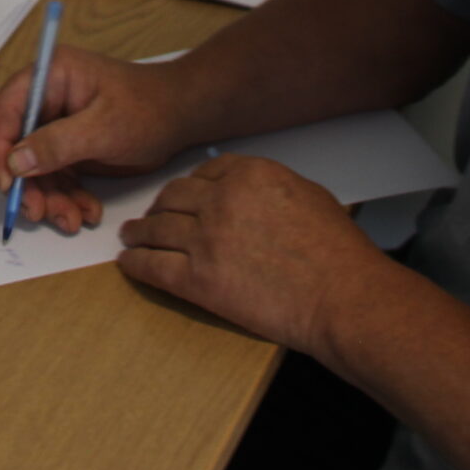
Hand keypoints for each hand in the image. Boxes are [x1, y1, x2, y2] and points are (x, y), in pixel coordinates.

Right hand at [0, 46, 190, 235]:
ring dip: (50, 198)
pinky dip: (67, 199)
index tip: (8, 184)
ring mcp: (56, 126)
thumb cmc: (148, 108)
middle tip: (39, 212)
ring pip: (35, 170)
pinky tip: (86, 212)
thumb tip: (15, 162)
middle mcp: (46, 100)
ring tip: (72, 219)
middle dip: (27, 184)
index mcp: (48, 78)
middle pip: (16, 146)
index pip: (5, 111)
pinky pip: (56, 178)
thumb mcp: (103, 128)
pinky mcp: (69, 149)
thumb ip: (58, 144)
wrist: (181, 118)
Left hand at [115, 154, 382, 354]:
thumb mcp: (308, 195)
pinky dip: (135, 264)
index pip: (203, 173)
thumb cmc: (337, 252)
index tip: (182, 195)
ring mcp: (205, 239)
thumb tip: (250, 192)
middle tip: (151, 215)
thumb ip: (270, 187)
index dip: (189, 185)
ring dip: (139, 231)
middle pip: (173, 197)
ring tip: (130, 236)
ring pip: (156, 228)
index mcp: (249, 175)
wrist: (341, 296)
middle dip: (159, 206)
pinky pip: (153, 266)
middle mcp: (220, 200)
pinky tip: (128, 263)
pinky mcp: (198, 280)